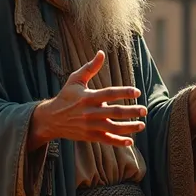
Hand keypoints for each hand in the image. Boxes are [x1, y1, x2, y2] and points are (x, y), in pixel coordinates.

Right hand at [28, 51, 146, 150]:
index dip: (124, 92)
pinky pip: (107, 140)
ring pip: (113, 128)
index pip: (109, 94)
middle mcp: (90, 112)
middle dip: (131, 111)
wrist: (51, 119)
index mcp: (88, 97)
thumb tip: (101, 53)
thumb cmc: (65, 96)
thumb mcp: (75, 80)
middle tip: (144, 110)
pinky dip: (118, 142)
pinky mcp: (90, 136)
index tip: (137, 92)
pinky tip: (130, 142)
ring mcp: (90, 126)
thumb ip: (90, 68)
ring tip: (142, 125)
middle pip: (114, 112)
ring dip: (129, 127)